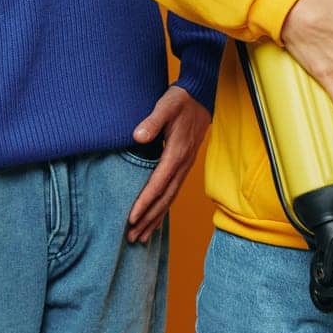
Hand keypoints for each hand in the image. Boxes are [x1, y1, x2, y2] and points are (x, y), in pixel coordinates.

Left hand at [126, 85, 212, 243]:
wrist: (201, 95)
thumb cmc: (181, 100)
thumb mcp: (166, 105)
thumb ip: (152, 121)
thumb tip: (137, 137)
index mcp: (177, 152)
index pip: (158, 184)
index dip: (145, 202)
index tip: (131, 218)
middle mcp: (183, 164)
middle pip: (165, 198)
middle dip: (149, 219)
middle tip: (133, 237)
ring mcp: (185, 166)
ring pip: (170, 198)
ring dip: (156, 218)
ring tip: (142, 236)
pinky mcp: (183, 164)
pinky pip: (173, 191)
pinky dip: (163, 208)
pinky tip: (155, 218)